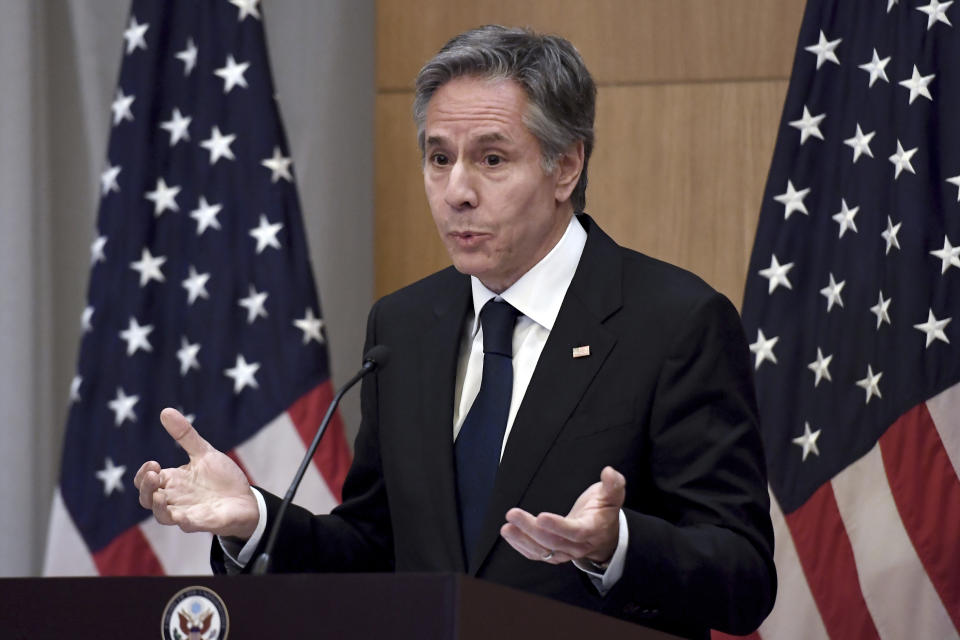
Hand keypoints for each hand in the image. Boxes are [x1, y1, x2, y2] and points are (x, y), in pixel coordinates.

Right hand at [133, 408, 259, 538]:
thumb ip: (185, 435)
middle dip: (146, 488)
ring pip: (162, 516)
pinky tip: (181, 515)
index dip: (143, 474)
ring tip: (160, 495)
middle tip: (153, 474)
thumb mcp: (204, 452)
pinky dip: (182, 520)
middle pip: (147, 499)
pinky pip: (187, 525)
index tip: (153, 463)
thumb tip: (165, 411)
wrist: (246, 499)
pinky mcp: (202, 523)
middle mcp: (174, 498)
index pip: (146, 481)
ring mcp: (186, 512)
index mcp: (172, 481)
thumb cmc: (221, 478)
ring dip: (158, 507)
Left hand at [500, 466, 624, 564]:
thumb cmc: (604, 512)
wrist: (605, 536)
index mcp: (592, 530)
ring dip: (522, 540)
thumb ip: (613, 484)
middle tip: (513, 514)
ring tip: (506, 527)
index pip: (575, 532)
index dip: (558, 526)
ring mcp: (565, 552)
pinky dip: (522, 546)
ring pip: (542, 551)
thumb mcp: (612, 496)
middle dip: (531, 529)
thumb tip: (609, 472)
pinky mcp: (555, 554)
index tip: (541, 517)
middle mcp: (578, 546)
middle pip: (553, 542)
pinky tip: (510, 535)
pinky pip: (537, 555)